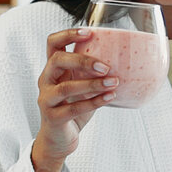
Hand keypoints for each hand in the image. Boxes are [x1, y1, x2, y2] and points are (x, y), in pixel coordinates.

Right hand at [30, 28, 117, 171]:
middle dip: (82, 60)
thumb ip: (93, 74)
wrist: (60, 139)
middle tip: (105, 65)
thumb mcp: (82, 86)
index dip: (68, 34)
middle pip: (57, 60)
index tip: (89, 32)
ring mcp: (46, 99)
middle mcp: (46, 80)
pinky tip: (110, 97)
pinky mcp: (53, 117)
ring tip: (113, 82)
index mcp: (53, 69)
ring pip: (66, 87)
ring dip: (92, 83)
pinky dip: (94, 102)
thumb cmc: (73, 108)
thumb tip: (126, 60)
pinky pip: (73, 108)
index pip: (53, 43)